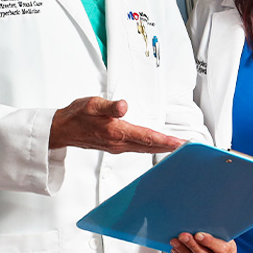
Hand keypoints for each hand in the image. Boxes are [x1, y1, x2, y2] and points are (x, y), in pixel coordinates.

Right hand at [49, 96, 184, 152]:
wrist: (62, 129)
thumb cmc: (77, 115)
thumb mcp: (92, 104)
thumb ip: (110, 106)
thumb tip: (124, 106)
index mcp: (117, 132)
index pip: (147, 137)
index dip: (166, 141)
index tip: (181, 144)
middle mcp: (119, 143)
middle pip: (150, 146)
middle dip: (171, 147)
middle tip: (190, 147)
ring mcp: (118, 147)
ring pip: (145, 148)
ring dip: (163, 147)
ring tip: (179, 146)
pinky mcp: (116, 146)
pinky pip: (139, 148)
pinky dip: (151, 147)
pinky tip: (157, 145)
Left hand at [171, 232, 235, 252]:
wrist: (220, 242)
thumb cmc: (220, 233)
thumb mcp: (222, 228)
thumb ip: (215, 227)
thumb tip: (204, 218)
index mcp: (229, 250)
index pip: (220, 248)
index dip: (208, 241)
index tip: (198, 235)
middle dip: (192, 245)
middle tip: (183, 236)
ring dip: (183, 251)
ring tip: (175, 241)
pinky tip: (175, 250)